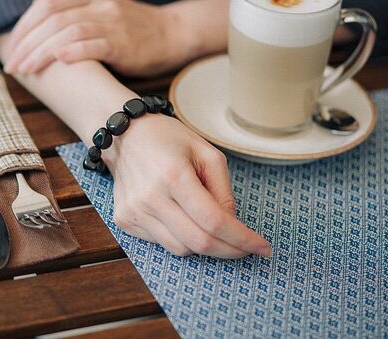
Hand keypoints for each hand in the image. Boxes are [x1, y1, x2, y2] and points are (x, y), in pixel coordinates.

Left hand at [3, 0, 189, 76]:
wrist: (171, 34)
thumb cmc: (129, 29)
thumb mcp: (100, 10)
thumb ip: (72, 13)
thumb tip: (32, 26)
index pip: (47, 2)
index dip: (25, 25)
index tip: (11, 47)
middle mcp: (100, 2)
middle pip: (53, 18)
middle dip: (27, 43)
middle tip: (13, 65)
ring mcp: (113, 21)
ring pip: (68, 32)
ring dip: (42, 52)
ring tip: (27, 70)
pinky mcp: (125, 43)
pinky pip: (95, 45)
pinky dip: (74, 52)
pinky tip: (59, 61)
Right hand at [102, 114, 271, 257]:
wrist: (124, 135)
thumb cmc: (168, 139)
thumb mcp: (207, 153)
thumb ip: (223, 191)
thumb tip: (231, 226)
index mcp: (174, 176)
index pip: (214, 221)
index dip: (242, 239)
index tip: (263, 248)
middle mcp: (150, 197)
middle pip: (199, 242)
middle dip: (230, 251)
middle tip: (246, 248)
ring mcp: (134, 211)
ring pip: (180, 249)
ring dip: (205, 245)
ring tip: (211, 226)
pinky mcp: (125, 219)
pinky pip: (162, 243)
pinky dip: (180, 237)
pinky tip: (182, 217)